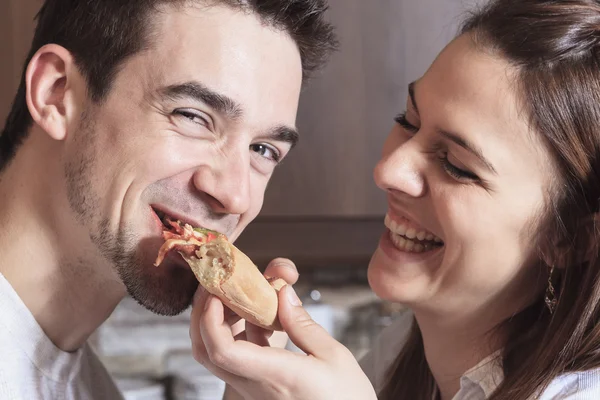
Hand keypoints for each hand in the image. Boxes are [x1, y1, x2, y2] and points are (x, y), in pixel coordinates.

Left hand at [189, 260, 376, 399]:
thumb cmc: (347, 399)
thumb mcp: (334, 356)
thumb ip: (303, 324)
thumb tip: (282, 292)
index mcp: (275, 375)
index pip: (222, 350)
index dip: (210, 318)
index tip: (218, 292)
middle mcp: (257, 386)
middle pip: (207, 352)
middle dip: (202, 314)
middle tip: (215, 284)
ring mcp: (255, 389)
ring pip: (218, 355)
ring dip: (219, 321)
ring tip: (236, 292)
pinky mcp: (261, 388)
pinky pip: (238, 358)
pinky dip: (239, 332)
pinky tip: (258, 313)